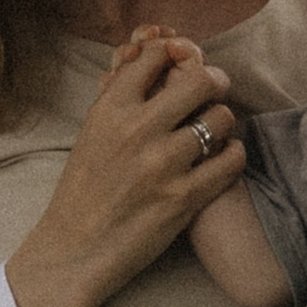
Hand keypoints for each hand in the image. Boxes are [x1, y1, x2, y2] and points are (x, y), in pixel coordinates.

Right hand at [2, 28, 245, 306]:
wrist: (73, 251)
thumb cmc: (82, 191)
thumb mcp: (91, 134)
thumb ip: (120, 100)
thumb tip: (153, 61)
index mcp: (109, 110)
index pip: (155, 55)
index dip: (176, 55)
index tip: (182, 65)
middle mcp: (136, 130)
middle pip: (199, 79)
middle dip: (213, 81)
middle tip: (215, 90)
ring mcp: (162, 164)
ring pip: (221, 118)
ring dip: (223, 122)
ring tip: (216, 131)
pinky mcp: (184, 198)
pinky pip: (231, 160)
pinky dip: (233, 155)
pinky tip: (224, 159)